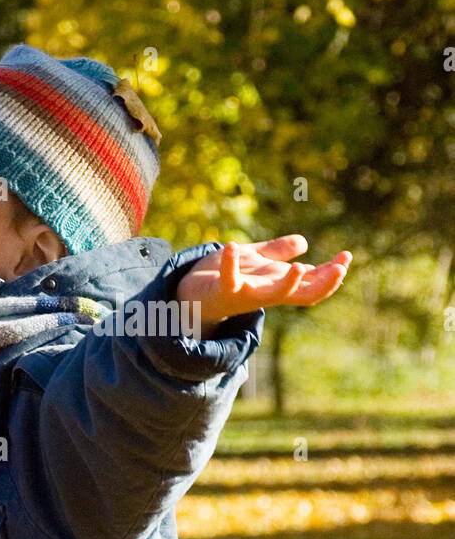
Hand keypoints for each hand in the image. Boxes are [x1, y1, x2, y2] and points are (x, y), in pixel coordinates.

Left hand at [177, 235, 351, 334]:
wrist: (191, 293)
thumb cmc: (225, 277)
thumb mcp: (255, 260)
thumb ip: (277, 253)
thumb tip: (304, 243)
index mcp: (277, 284)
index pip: (312, 282)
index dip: (331, 272)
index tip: (347, 256)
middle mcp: (267, 293)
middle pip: (304, 294)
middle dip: (325, 282)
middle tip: (341, 267)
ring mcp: (247, 294)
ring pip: (274, 295)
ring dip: (288, 284)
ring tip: (298, 268)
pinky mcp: (224, 290)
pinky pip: (228, 279)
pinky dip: (230, 263)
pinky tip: (231, 245)